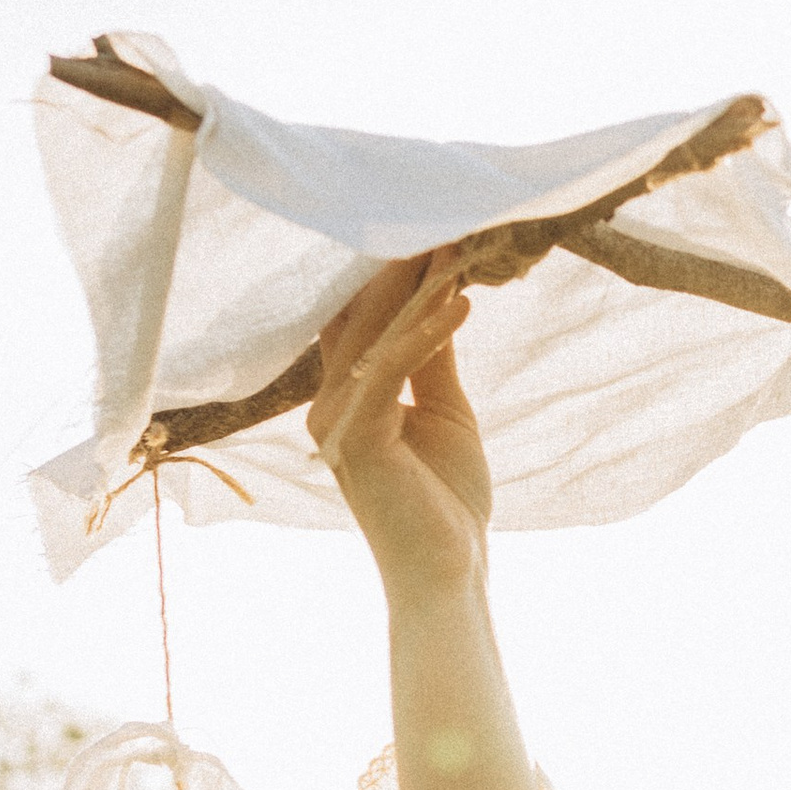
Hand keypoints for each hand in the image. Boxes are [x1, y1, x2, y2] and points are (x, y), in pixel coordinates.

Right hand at [308, 258, 491, 602]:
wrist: (447, 570)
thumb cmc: (446, 500)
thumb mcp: (444, 412)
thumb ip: (432, 359)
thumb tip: (442, 299)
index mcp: (346, 398)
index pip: (361, 322)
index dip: (391, 276)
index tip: (431, 231)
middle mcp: (329, 404)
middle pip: (362, 320)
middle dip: (403, 270)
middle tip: (444, 220)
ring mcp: (337, 421)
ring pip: (376, 338)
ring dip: (419, 291)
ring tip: (459, 248)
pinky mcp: (356, 438)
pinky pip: (390, 371)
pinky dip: (426, 334)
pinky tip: (461, 302)